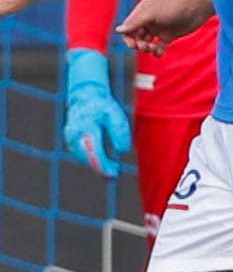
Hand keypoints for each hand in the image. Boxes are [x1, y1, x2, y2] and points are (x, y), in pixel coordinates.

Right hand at [60, 48, 130, 178]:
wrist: (85, 96)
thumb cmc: (102, 105)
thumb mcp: (115, 115)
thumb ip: (120, 132)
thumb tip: (122, 150)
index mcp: (85, 127)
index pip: (94, 151)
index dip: (103, 165)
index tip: (113, 173)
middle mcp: (74, 134)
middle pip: (87, 157)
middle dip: (100, 168)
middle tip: (114, 175)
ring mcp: (71, 137)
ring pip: (83, 157)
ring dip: (96, 166)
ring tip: (112, 172)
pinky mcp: (72, 140)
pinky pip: (82, 153)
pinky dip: (92, 160)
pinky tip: (104, 165)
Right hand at [119, 0, 214, 57]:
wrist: (196, 9)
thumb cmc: (173, 7)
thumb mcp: (151, 14)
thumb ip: (135, 23)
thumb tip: (118, 30)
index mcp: (141, 12)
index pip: (128, 27)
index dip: (129, 38)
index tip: (134, 45)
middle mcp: (148, 20)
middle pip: (136, 36)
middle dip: (139, 44)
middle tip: (145, 47)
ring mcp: (159, 28)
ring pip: (147, 42)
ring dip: (147, 48)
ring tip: (153, 49)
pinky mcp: (169, 35)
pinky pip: (159, 46)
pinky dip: (158, 51)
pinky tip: (159, 53)